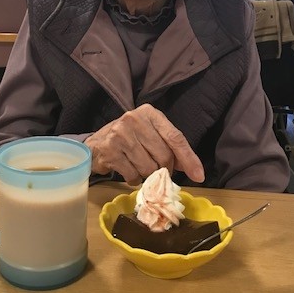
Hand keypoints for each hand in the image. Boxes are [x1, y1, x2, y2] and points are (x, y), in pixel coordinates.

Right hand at [85, 104, 204, 185]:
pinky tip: (127, 170)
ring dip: (146, 175)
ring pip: (149, 167)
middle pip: (164, 155)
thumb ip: (169, 147)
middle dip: (164, 169)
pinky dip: (133, 179)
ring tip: (137, 167)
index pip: (175, 137)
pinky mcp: (109, 150)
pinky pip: (133, 175)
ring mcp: (120, 134)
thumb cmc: (127, 139)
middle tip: (156, 170)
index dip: (188, 158)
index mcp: (149, 113)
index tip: (198, 175)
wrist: (95, 144)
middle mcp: (134, 119)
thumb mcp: (149, 135)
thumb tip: (191, 168)